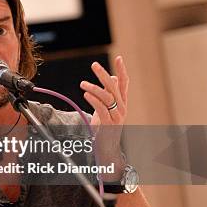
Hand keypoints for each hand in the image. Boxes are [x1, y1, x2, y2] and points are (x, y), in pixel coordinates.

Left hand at [79, 56, 128, 173]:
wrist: (108, 149)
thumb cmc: (106, 127)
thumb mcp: (108, 109)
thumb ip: (110, 94)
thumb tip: (113, 78)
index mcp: (122, 103)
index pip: (124, 83)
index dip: (122, 70)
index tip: (119, 58)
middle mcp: (122, 108)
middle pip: (114, 88)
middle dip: (103, 75)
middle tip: (94, 65)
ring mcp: (117, 117)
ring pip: (108, 98)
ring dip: (94, 88)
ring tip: (82, 83)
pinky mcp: (109, 125)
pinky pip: (102, 110)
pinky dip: (94, 101)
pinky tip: (85, 94)